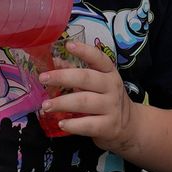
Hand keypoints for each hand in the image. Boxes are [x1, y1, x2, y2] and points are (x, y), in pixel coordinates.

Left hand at [37, 35, 136, 149]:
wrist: (129, 125)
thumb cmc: (107, 99)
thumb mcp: (97, 83)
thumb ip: (77, 72)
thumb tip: (55, 62)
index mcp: (109, 73)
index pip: (99, 58)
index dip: (84, 51)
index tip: (68, 45)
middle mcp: (112, 87)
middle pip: (86, 79)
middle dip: (62, 77)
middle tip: (43, 78)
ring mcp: (111, 107)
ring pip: (84, 102)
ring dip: (62, 103)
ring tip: (46, 106)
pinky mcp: (108, 126)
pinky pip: (88, 124)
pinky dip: (73, 124)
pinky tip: (61, 123)